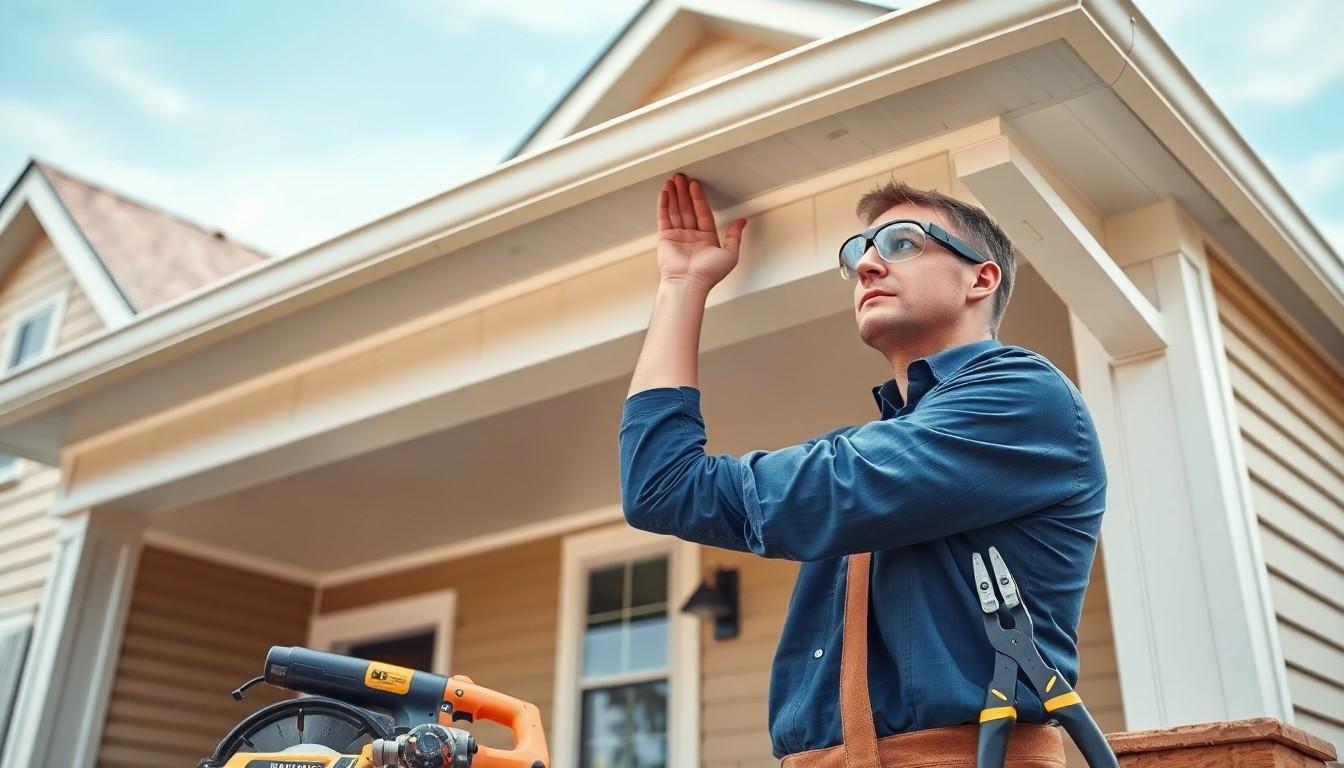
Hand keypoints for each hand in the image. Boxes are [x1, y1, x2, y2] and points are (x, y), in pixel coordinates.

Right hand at [656, 173, 746, 290]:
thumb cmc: (708, 274)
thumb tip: (742, 221)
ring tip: (672, 181)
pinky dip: (664, 205)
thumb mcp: (730, 254)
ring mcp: (678, 237)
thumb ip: (734, 236)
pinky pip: (664, 218)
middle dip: (685, 193)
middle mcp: (692, 237)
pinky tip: (664, 193)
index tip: (696, 184)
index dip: (699, 198)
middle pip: (688, 209)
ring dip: (674, 195)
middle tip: (682, 177)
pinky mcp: (665, 238)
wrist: (688, 283)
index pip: (703, 213)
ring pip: (676, 211)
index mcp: (707, 239)